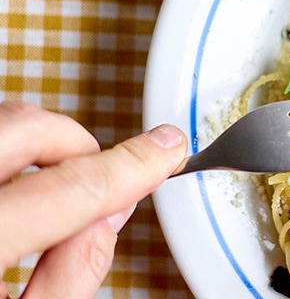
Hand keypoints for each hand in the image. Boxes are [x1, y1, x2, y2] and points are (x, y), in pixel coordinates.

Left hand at [0, 101, 187, 298]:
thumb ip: (72, 273)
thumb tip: (109, 217)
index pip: (73, 187)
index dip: (135, 166)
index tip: (167, 150)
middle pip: (27, 127)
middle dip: (79, 145)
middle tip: (102, 178)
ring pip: (6, 122)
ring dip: (44, 149)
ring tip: (53, 196)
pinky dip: (13, 155)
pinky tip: (18, 194)